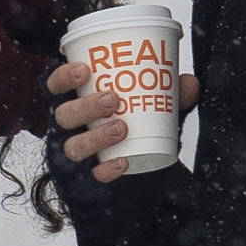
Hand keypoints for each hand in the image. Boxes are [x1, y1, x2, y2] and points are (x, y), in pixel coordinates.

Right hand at [41, 49, 184, 172]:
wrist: (140, 161)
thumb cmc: (136, 120)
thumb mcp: (152, 103)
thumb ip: (169, 93)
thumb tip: (188, 82)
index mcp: (77, 98)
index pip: (56, 86)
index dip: (64, 77)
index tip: (85, 70)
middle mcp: (70, 125)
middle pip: (63, 115)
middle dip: (85, 106)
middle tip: (113, 99)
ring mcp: (77, 150)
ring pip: (72, 146)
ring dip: (95, 136)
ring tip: (121, 128)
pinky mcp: (88, 175)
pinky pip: (92, 174)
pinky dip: (107, 168)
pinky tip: (123, 161)